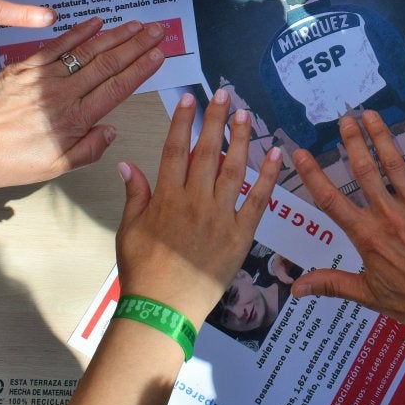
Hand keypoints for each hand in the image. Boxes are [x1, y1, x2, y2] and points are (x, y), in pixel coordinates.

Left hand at [0, 18, 165, 185]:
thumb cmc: (3, 159)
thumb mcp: (51, 168)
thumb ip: (86, 150)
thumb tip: (110, 131)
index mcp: (74, 119)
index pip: (117, 87)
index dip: (141, 69)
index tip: (159, 55)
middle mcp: (63, 93)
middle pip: (109, 63)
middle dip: (137, 45)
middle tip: (157, 30)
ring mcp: (45, 77)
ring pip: (88, 50)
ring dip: (116, 35)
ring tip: (137, 24)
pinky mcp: (26, 66)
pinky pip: (58, 45)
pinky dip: (79, 31)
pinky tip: (96, 21)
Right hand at [115, 89, 282, 324]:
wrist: (163, 309)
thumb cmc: (143, 271)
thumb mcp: (129, 230)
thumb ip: (135, 194)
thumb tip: (127, 163)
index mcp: (167, 198)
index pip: (176, 149)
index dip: (183, 121)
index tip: (190, 99)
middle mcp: (195, 202)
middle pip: (207, 151)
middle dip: (216, 119)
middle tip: (225, 95)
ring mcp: (220, 217)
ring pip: (234, 169)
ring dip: (241, 139)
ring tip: (246, 116)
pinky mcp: (240, 235)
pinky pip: (258, 200)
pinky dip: (269, 176)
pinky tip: (277, 154)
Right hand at [291, 113, 404, 328]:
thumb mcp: (367, 295)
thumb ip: (331, 284)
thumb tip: (295, 288)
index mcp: (366, 236)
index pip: (331, 199)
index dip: (313, 174)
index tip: (300, 153)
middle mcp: (388, 215)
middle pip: (364, 170)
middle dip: (352, 142)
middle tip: (344, 118)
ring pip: (395, 163)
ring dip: (382, 136)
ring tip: (372, 115)